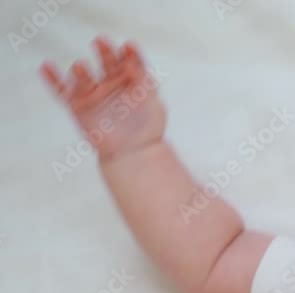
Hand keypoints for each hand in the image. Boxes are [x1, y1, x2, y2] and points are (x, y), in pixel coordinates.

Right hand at [40, 36, 165, 161]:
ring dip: (81, 70)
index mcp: (130, 79)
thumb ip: (145, 82)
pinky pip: (61, 91)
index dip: (129, 53)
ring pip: (84, 77)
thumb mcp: (153, 102)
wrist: (135, 153)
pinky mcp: (78, 106)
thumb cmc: (148, 128)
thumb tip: (134, 61)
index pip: (128, 60)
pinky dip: (52, 79)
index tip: (129, 46)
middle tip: (101, 42)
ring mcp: (92, 93)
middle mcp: (109, 82)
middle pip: (106, 62)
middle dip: (104, 52)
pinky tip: (46, 67)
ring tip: (81, 67)